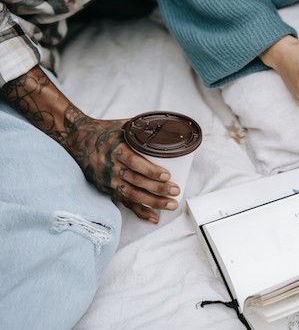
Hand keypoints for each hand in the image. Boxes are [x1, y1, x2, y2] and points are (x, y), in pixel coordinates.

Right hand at [0, 66, 177, 222]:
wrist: (77, 141)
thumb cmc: (106, 131)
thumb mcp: (122, 126)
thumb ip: (143, 129)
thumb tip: (170, 128)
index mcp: (114, 148)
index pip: (133, 162)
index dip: (149, 170)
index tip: (167, 175)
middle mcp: (109, 166)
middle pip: (135, 181)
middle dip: (157, 188)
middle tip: (176, 191)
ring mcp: (107, 180)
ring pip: (132, 194)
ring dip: (153, 202)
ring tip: (172, 204)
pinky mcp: (107, 189)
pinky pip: (124, 202)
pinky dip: (140, 211)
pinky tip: (154, 217)